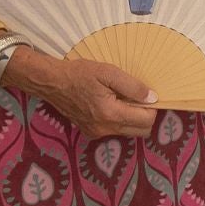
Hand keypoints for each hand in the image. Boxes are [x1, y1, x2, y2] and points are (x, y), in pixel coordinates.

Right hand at [4, 46, 158, 138]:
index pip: (146, 121)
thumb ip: (132, 87)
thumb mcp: (109, 72)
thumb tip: (152, 98)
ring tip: (123, 99)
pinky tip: (111, 104)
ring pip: (128, 132)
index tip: (147, 95)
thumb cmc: (79, 74)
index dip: (152, 108)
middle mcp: (104, 129)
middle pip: (140, 131)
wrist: (51, 82)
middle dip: (145, 116)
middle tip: (138, 98)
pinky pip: (114, 130)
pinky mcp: (89, 132)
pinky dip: (119, 120)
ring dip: (132, 118)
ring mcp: (96, 133)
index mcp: (111, 114)